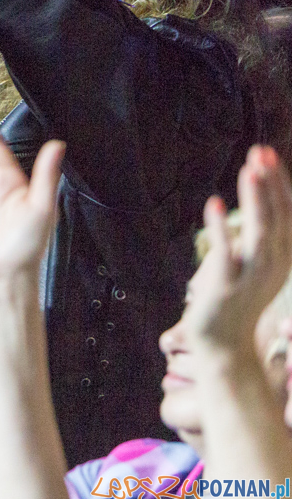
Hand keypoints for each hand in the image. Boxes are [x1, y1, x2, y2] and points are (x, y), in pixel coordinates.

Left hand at [184, 146, 291, 357]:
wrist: (225, 347)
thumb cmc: (236, 301)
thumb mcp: (255, 264)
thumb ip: (257, 235)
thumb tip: (254, 197)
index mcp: (281, 258)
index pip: (286, 214)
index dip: (279, 183)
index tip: (267, 154)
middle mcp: (273, 266)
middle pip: (278, 218)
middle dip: (271, 184)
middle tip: (260, 151)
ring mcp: (251, 277)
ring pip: (259, 234)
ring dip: (256, 200)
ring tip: (249, 170)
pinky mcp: (225, 287)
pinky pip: (226, 254)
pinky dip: (221, 227)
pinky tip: (214, 202)